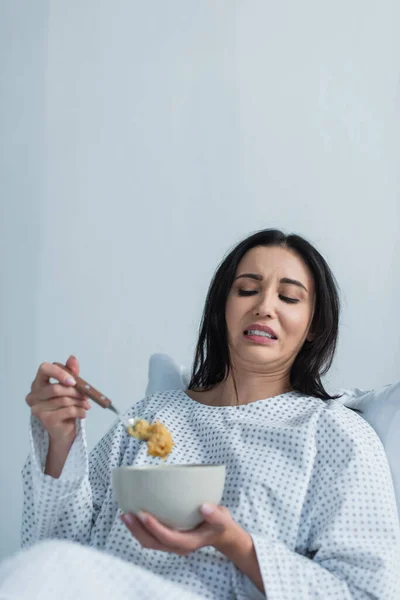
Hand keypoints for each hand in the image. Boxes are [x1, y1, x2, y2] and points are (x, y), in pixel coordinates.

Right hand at [25, 356, 90, 443]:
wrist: (63, 429)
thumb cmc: (65, 405)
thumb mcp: (70, 386)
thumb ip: (71, 372)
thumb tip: (72, 358)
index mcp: (38, 383)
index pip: (44, 369)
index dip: (59, 372)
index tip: (73, 381)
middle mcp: (34, 395)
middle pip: (56, 388)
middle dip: (75, 391)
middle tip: (86, 395)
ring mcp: (37, 409)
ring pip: (64, 400)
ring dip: (79, 402)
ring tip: (85, 404)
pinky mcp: (45, 420)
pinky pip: (68, 411)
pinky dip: (80, 411)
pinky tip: (83, 413)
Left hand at [120, 503, 247, 556]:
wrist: (221, 533)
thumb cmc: (220, 524)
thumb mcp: (223, 519)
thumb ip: (216, 514)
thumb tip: (205, 507)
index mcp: (189, 542)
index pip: (168, 538)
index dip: (155, 528)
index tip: (144, 515)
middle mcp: (178, 546)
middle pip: (153, 543)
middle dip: (138, 530)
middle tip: (127, 514)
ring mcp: (172, 543)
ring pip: (150, 542)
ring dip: (136, 530)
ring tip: (125, 515)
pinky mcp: (169, 538)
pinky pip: (151, 537)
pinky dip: (141, 528)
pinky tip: (134, 516)